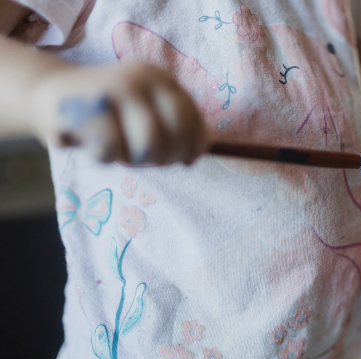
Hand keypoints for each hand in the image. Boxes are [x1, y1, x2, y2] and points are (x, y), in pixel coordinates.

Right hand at [30, 63, 204, 164]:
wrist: (48, 94)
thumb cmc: (107, 113)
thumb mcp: (145, 109)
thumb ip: (172, 126)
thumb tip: (194, 155)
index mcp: (159, 78)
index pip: (191, 118)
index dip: (194, 145)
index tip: (186, 160)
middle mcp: (140, 79)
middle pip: (173, 137)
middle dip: (164, 157)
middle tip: (145, 159)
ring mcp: (112, 90)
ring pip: (147, 147)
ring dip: (133, 159)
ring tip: (118, 150)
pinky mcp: (85, 108)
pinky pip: (111, 150)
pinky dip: (104, 156)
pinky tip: (93, 144)